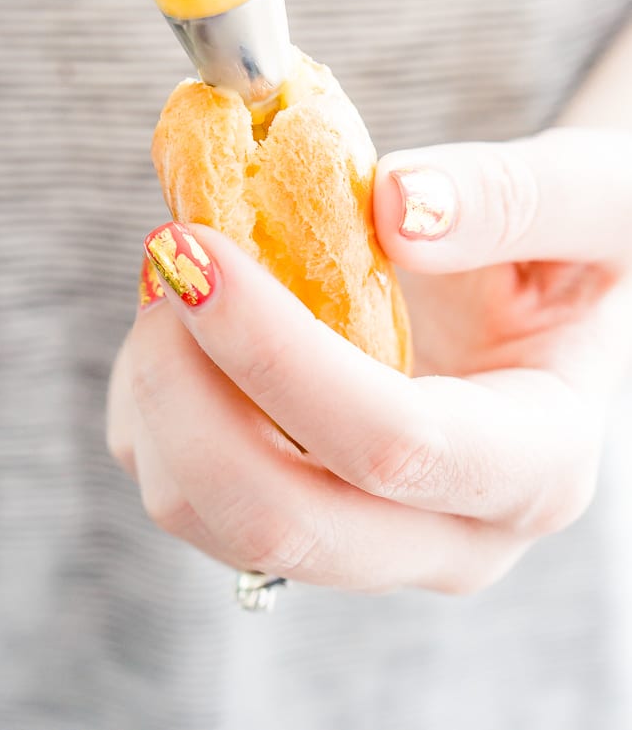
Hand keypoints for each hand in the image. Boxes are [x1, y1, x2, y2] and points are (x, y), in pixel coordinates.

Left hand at [107, 127, 631, 593]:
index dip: (275, 352)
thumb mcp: (591, 199)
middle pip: (280, 520)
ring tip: (176, 274)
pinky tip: (184, 323)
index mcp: (537, 464)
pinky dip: (151, 407)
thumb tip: (400, 208)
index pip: (393, 444)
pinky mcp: (305, 522)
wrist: (548, 304)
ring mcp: (369, 543)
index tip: (200, 248)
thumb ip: (515, 196)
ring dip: (157, 395)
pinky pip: (186, 491)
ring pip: (211, 518)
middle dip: (186, 390)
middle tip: (168, 255)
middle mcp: (449, 536)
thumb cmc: (578, 250)